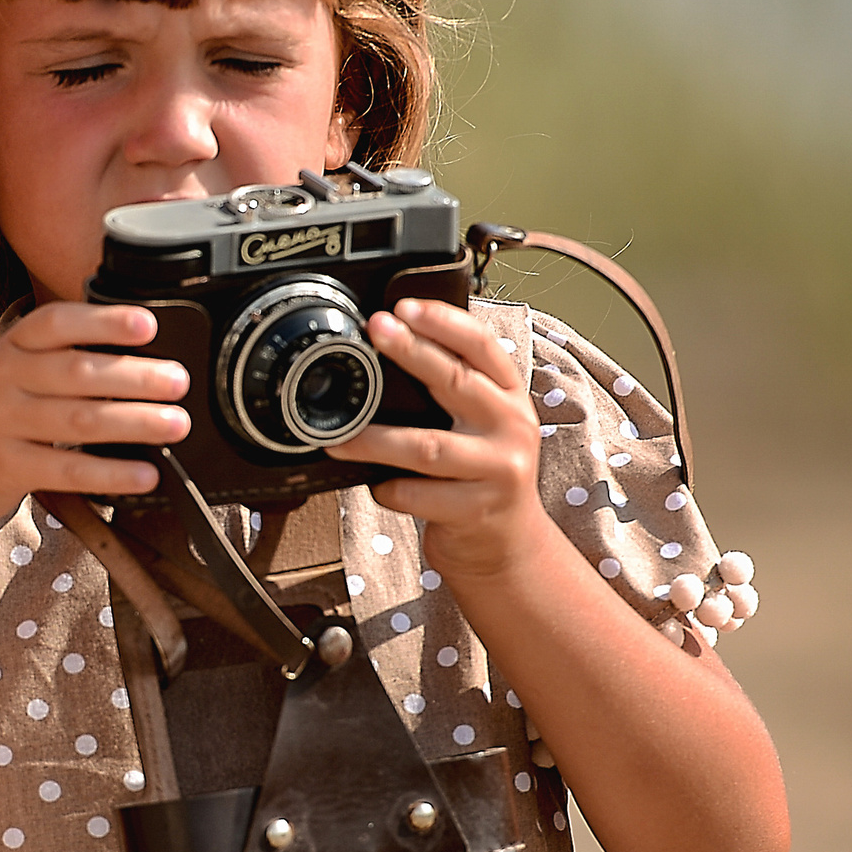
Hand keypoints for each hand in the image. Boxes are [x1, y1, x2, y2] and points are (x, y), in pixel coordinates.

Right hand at [0, 301, 188, 540]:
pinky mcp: (5, 469)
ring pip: (80, 420)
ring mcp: (0, 425)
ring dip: (135, 422)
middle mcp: (1, 380)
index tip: (146, 325)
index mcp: (7, 348)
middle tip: (179, 382)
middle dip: (136, 377)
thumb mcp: (5, 376)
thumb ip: (53, 361)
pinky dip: (111, 472)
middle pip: (79, 373)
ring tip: (176, 424)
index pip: (56, 323)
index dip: (103, 321)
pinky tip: (145, 474)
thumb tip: (131, 357)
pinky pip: (67, 470)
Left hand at [325, 298, 555, 591]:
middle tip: (375, 329)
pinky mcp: (477, 510)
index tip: (405, 305)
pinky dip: (390, 490)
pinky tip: (376, 486)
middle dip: (412, 351)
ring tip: (340, 437)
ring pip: (428, 447)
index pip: (483, 347)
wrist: (507, 546)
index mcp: (509, 396)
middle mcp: (511, 426)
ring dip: (376, 440)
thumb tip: (394, 345)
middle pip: (457, 382)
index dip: (445, 322)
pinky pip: (420, 496)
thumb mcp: (482, 425)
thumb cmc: (480, 476)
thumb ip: (456, 391)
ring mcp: (499, 470)